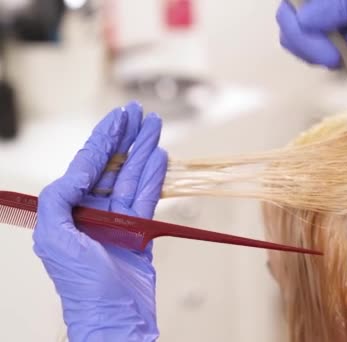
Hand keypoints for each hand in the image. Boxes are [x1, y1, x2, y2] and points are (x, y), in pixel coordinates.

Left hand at [33, 101, 167, 340]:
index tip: (119, 118)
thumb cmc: (83, 289)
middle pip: (111, 167)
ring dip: (144, 153)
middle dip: (126, 139)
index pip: (87, 166)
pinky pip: (147, 200)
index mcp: (67, 213)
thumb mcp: (55, 241)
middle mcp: (91, 214)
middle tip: (140, 114)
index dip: (104, 138)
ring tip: (156, 129)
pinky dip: (154, 179)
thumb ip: (58, 200)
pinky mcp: (139, 234)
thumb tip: (75, 171)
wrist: (117, 320)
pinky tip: (161, 159)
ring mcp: (117, 223)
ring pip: (132, 179)